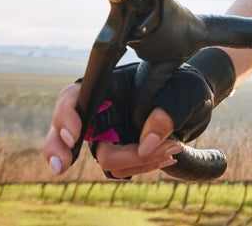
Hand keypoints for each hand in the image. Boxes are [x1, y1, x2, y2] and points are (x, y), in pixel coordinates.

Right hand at [43, 81, 181, 177]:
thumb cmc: (182, 85)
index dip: (66, 117)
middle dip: (59, 151)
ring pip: (101, 157)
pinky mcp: (120, 150)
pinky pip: (121, 167)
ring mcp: (107, 133)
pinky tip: (167, 156)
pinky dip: (143, 165)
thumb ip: (168, 110)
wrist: (192, 99)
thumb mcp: (183, 89)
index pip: (72, 98)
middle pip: (65, 134)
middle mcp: (101, 111)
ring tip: (171, 149)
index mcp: (108, 86)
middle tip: (62, 167)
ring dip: (134, 160)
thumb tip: (145, 146)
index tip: (74, 135)